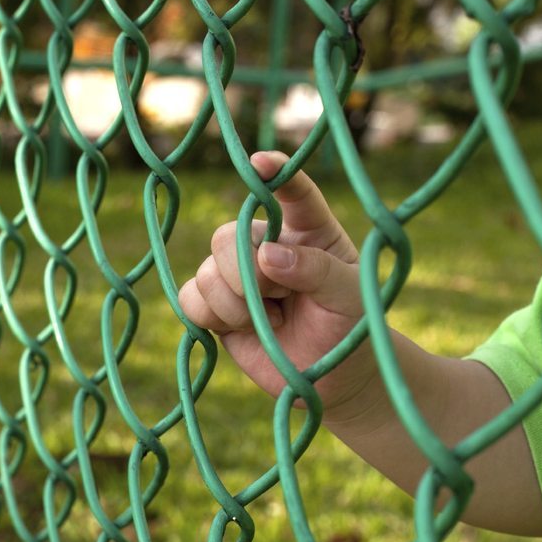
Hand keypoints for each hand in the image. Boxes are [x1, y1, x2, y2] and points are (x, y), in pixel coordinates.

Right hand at [178, 151, 377, 415]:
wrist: (335, 377)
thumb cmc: (352, 328)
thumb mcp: (350, 296)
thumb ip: (316, 270)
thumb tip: (267, 255)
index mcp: (309, 230)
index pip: (292, 192)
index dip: (276, 174)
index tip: (261, 164)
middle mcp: (267, 243)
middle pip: (228, 237)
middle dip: (247, 274)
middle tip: (281, 299)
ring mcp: (235, 274)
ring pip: (206, 272)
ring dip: (236, 305)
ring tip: (270, 321)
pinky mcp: (214, 305)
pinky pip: (189, 299)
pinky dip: (211, 317)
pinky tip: (242, 328)